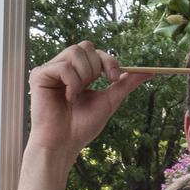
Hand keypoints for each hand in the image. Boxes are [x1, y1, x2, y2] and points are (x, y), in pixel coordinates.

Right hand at [26, 41, 152, 161]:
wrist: (64, 143)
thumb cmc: (82, 126)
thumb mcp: (110, 100)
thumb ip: (126, 83)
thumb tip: (151, 71)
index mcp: (77, 72)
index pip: (94, 51)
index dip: (108, 60)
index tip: (114, 78)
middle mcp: (63, 67)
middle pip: (85, 46)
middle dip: (95, 67)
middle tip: (90, 88)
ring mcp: (50, 70)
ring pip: (74, 52)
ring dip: (83, 76)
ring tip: (76, 96)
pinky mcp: (39, 75)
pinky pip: (63, 66)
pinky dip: (72, 83)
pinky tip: (67, 98)